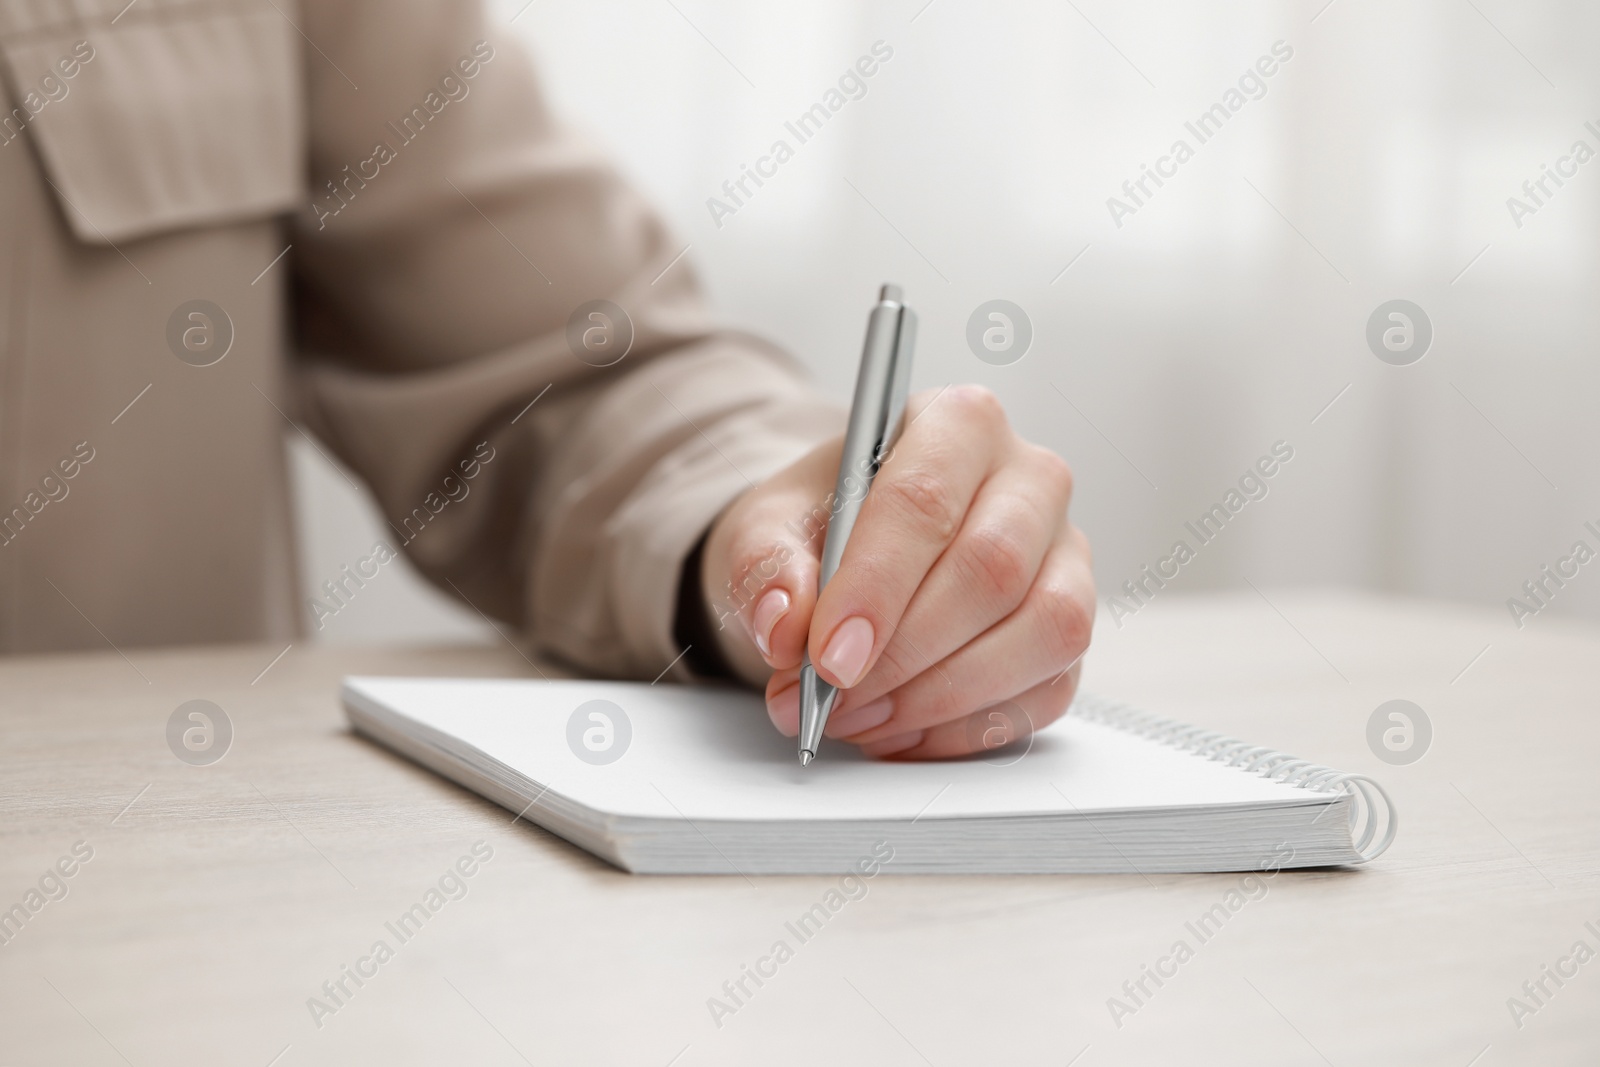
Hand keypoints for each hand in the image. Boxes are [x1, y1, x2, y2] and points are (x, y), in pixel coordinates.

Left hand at [699, 385, 1094, 758]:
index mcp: (956, 424)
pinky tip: (900, 727)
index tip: (827, 657)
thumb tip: (784, 626)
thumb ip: (766, 566)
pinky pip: (1047, 690)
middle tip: (831, 698)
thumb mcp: (767, 526)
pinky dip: (966, 727)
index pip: (926, 499)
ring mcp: (1065, 555)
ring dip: (941, 696)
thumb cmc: (822, 524)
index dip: (876, 589)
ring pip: (1042, 632)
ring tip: (859, 716)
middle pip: (993, 569)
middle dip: (904, 654)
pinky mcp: (1071, 626)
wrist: (848, 551)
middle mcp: (1029, 480)